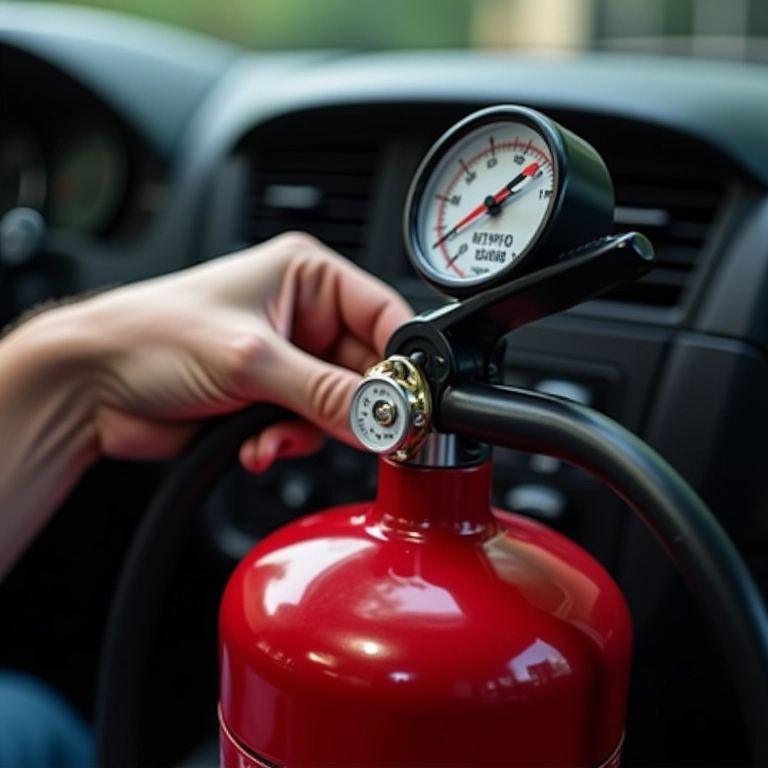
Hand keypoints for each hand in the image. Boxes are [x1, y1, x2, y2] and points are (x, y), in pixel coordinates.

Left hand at [0, 232, 411, 575]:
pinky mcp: (269, 397)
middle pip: (366, 370)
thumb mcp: (251, 360)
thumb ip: (326, 393)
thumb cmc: (152, 336)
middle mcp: (302, 315)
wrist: (90, 384)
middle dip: (351, 407)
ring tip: (272, 434)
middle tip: (349, 432)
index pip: (384, 315)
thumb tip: (384, 417)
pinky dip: (286, 442)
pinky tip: (254, 444)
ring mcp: (286, 359)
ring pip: (338, 407)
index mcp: (306, 277)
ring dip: (310, 431)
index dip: (401, 362)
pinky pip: (307, 428)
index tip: (407, 403)